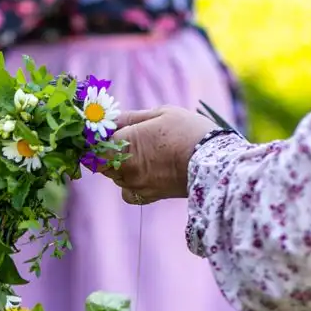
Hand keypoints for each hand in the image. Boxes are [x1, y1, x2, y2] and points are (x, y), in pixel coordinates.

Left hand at [98, 106, 216, 203]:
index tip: (107, 130)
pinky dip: (129, 184)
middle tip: (123, 140)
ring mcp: (134, 183)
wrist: (213, 164)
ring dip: (119, 166)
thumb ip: (132, 117)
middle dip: (107, 151)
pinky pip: (127, 192)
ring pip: (114, 175)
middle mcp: (125, 166)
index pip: (96, 141)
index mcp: (125, 142)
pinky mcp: (146, 196)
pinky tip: (143, 173)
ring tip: (142, 154)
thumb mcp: (162, 113)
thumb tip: (112, 119)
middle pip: (101, 160)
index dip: (99, 136)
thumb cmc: (189, 132)